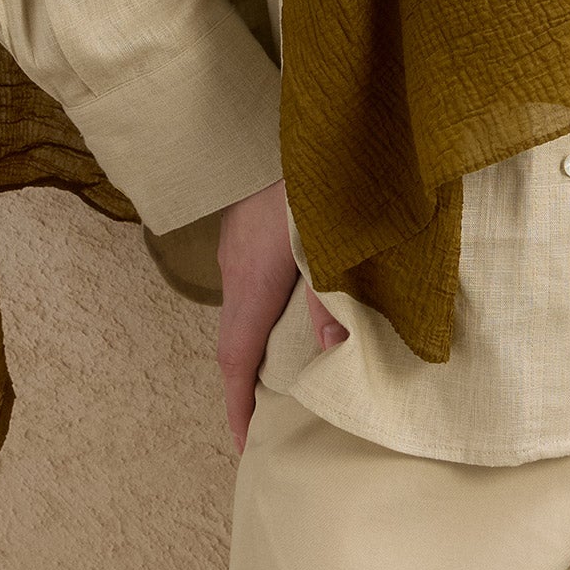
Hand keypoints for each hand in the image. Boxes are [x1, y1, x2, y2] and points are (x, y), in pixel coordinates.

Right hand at [215, 176, 347, 451]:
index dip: (240, 406)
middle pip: (235, 341)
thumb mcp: (328, 241)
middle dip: (246, 384)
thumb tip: (334, 346)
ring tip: (282, 372)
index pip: (237, 360)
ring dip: (256, 344)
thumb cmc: (313, 181)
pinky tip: (287, 308)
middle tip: (266, 418)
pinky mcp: (243, 227)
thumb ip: (330, 294)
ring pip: (242, 309)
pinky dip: (262, 311)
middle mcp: (236, 270)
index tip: (245, 444)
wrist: (301, 125)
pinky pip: (248, 284)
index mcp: (253, 282)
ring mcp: (236, 247)